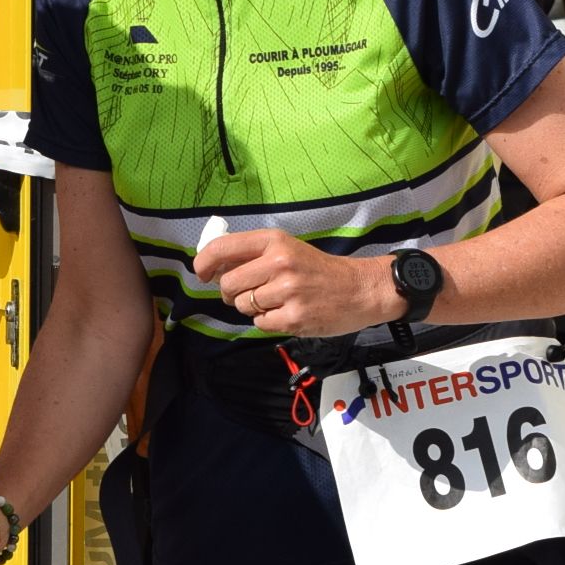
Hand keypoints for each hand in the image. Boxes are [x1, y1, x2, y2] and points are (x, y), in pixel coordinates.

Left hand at [193, 227, 400, 337]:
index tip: (203, 274)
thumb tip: (213, 267)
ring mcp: (287, 292)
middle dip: (231, 293)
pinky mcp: (293, 318)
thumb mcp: (288, 249)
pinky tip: (286, 313)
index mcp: (275, 241)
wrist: (360, 289)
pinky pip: (260, 323)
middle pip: (228, 284)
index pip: (223, 248)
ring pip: (243, 306)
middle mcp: (279, 263)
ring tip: (276, 301)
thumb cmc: (320, 270)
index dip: (204, 263)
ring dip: (252, 308)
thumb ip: (253, 255)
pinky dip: (268, 322)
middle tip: (248, 293)